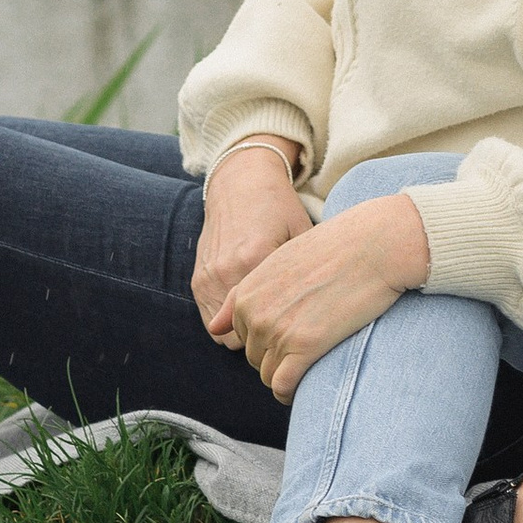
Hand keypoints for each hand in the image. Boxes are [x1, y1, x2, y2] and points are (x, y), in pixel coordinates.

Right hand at [191, 145, 313, 334]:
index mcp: (255, 260)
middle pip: (243, 335)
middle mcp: (227, 271)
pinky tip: (247, 312)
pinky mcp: (197, 279)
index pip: (267, 322)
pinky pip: (208, 319)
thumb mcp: (301, 232)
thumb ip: (307, 273)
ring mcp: (208, 277)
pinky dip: (225, 323)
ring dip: (241, 334)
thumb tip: (325, 309)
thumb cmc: (279, 208)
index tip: (297, 335)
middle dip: (261, 340)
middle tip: (281, 333)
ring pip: (221, 333)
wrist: (241, 183)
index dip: (283, 336)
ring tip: (264, 323)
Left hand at [216, 192, 432, 403]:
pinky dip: (290, 393)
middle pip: (255, 357)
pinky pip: (283, 386)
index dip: (268, 337)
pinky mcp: (304, 347)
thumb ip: (244, 294)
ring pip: (269, 375)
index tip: (294, 330)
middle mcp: (254, 313)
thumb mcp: (280, 262)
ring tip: (311, 362)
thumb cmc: (335, 248)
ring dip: (287, 374)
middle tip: (309, 342)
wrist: (374, 244)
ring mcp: (277, 331)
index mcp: (246, 292)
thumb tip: (215, 328)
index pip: (242, 336)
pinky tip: (304, 386)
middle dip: (277, 356)